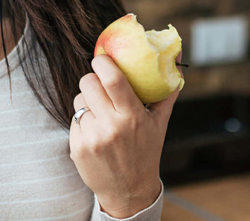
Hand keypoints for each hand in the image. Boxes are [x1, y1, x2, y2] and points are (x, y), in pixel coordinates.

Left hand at [69, 51, 181, 217]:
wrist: (129, 191)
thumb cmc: (146, 151)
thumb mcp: (159, 123)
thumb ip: (166, 92)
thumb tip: (175, 61)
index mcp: (133, 117)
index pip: (113, 80)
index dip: (103, 62)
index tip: (101, 57)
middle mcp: (112, 127)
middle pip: (88, 83)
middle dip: (92, 79)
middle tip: (99, 84)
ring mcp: (93, 138)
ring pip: (78, 100)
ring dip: (87, 102)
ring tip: (100, 114)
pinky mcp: (77, 147)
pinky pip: (73, 119)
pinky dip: (82, 121)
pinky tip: (94, 132)